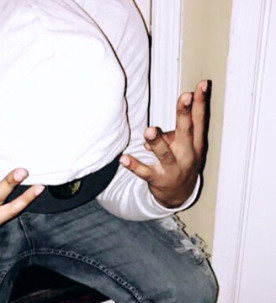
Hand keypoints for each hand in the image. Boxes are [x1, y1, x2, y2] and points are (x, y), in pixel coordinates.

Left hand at [121, 80, 210, 207]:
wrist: (178, 195)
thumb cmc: (181, 163)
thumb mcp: (183, 149)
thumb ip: (171, 135)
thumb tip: (154, 134)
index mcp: (196, 144)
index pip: (200, 120)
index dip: (200, 102)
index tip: (201, 84)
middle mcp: (187, 155)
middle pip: (186, 132)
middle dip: (184, 114)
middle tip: (183, 96)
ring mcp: (172, 169)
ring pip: (164, 154)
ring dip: (156, 142)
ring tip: (149, 131)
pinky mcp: (157, 180)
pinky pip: (144, 172)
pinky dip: (133, 165)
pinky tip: (123, 158)